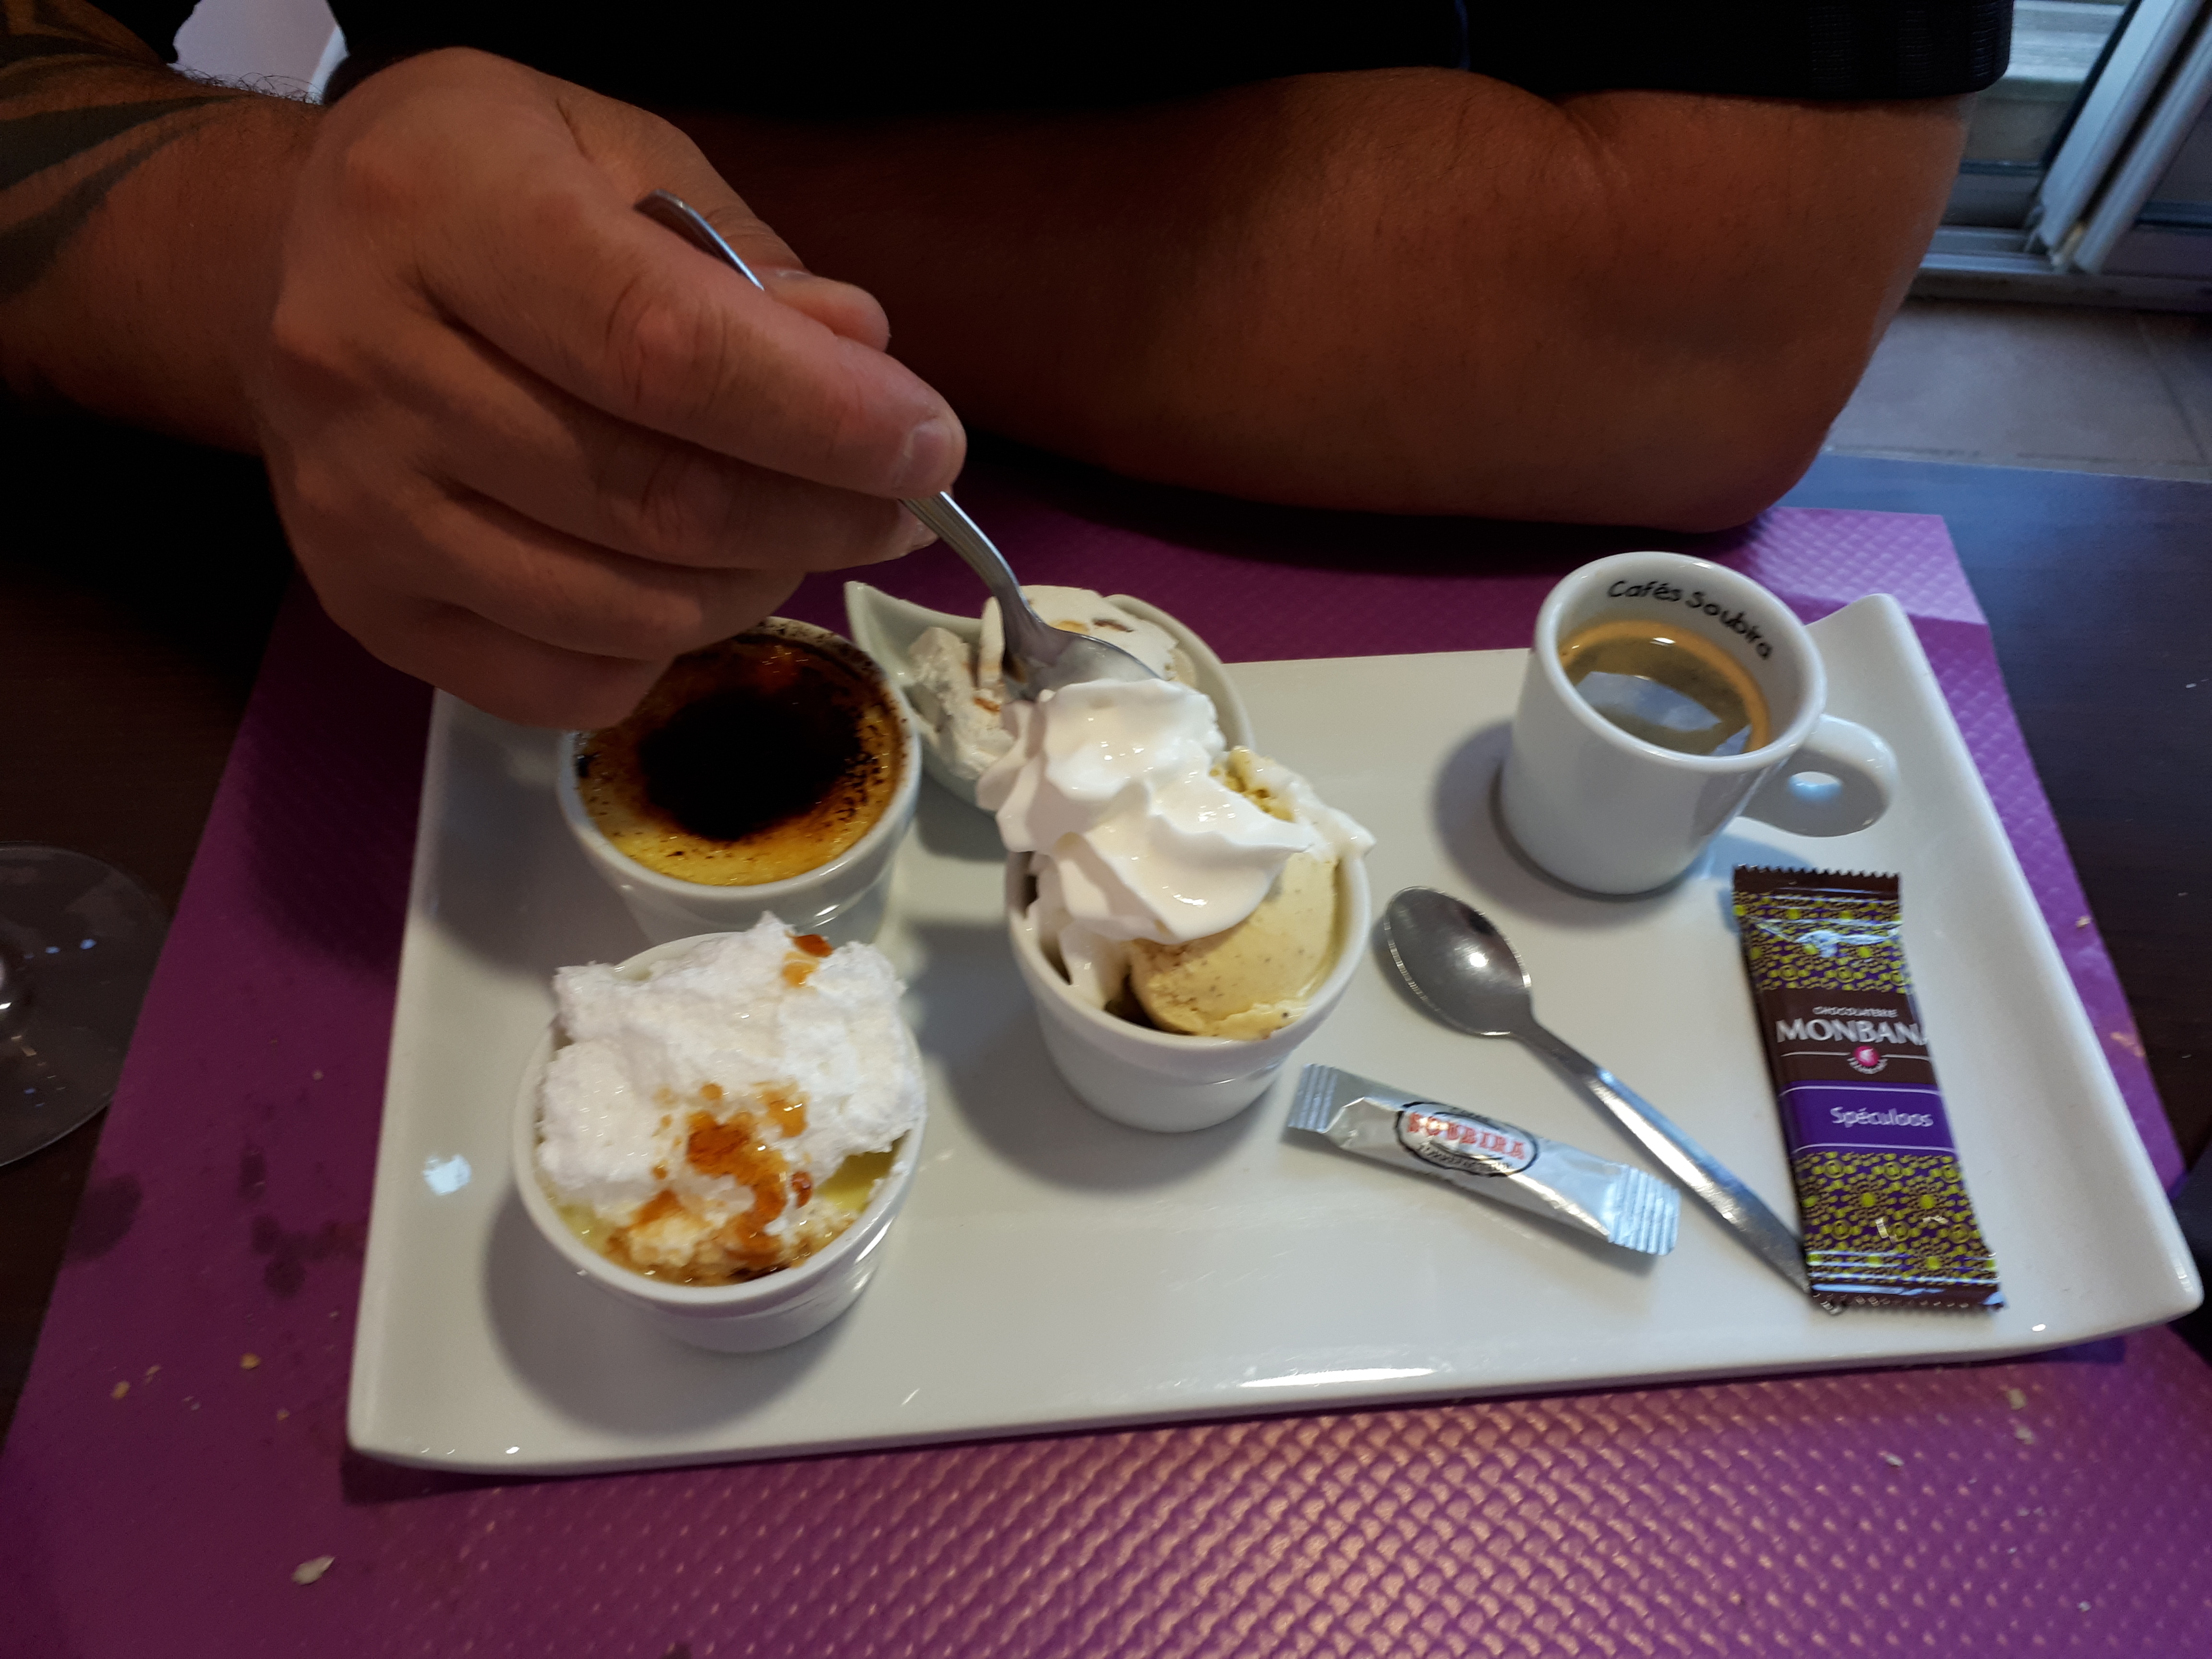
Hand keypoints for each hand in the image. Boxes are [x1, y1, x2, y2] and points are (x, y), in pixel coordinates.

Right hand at [248, 49, 962, 726]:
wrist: (286, 267)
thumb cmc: (483, 195)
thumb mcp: (616, 152)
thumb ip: (742, 257)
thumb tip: (861, 359)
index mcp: (439, 207)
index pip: (660, 347)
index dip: (819, 415)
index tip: (928, 446)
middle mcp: (368, 361)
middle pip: (652, 498)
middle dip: (815, 515)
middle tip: (891, 500)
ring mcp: (356, 503)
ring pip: (621, 609)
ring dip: (754, 587)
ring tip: (799, 534)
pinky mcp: (365, 606)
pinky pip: (561, 684)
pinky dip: (663, 654)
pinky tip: (690, 586)